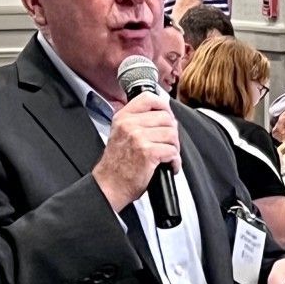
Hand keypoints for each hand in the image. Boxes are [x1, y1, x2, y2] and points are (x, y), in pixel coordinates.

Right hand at [92, 93, 180, 212]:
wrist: (110, 185)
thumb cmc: (116, 164)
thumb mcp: (120, 133)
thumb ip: (137, 120)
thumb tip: (163, 113)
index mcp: (123, 117)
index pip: (149, 98)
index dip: (164, 106)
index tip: (168, 116)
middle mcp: (130, 125)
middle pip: (166, 117)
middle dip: (172, 132)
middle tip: (169, 143)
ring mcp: (139, 138)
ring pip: (172, 134)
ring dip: (175, 147)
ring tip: (169, 155)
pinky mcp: (148, 153)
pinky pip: (172, 151)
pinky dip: (175, 161)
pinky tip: (169, 165)